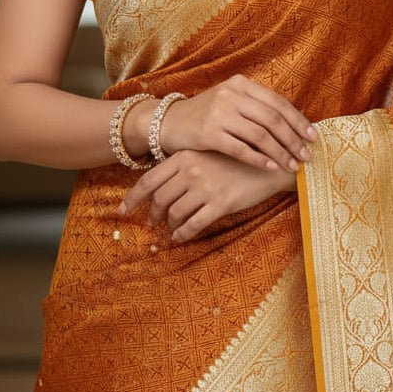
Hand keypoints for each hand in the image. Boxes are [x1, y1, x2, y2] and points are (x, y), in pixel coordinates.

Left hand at [116, 150, 296, 242]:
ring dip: (170, 225)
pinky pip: (193, 225)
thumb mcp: (207, 154)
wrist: (271, 163)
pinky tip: (181, 236)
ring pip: (175, 213)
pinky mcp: (221, 203)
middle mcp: (192, 170)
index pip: (148, 180)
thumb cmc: (237, 159)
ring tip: (170, 229)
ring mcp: (206, 187)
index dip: (132, 197)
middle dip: (152, 214)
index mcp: (185, 156)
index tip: (121, 210)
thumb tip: (161, 186)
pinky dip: (183, 233)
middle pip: (159, 199)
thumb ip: (184, 166)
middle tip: (152, 223)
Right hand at [156, 74, 316, 172]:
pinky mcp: (208, 133)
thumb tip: (294, 125)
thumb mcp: (230, 101)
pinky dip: (259, 159)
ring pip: (260, 135)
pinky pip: (240, 148)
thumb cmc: (206, 115)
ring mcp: (219, 113)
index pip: (278, 102)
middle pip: (272, 119)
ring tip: (292, 166)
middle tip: (306, 156)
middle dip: (293, 140)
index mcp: (241, 84)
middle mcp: (231, 95)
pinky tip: (271, 167)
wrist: (169, 122)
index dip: (298, 120)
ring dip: (280, 152)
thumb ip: (256, 108)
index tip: (313, 137)